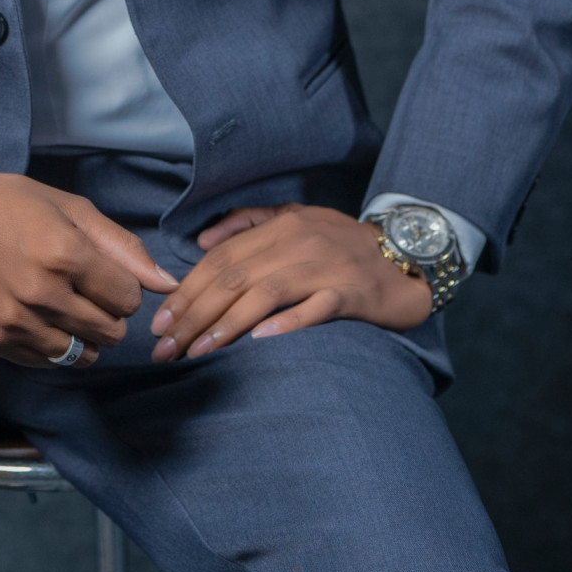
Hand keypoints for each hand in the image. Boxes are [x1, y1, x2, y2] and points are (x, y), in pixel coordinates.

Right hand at [0, 155, 175, 367]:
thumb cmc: (8, 202)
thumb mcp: (69, 207)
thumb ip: (122, 247)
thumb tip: (167, 284)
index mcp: (65, 252)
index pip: (128, 298)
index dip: (124, 287)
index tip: (105, 273)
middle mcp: (41, 292)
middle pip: (111, 331)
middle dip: (109, 313)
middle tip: (85, 289)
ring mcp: (15, 321)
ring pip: (83, 354)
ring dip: (85, 335)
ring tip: (65, 305)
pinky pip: (48, 362)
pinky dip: (55, 345)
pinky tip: (41, 316)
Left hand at [149, 202, 432, 361]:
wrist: (410, 257)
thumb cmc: (346, 244)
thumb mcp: (297, 220)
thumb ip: (248, 223)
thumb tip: (202, 242)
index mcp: (282, 226)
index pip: (221, 259)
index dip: (187, 289)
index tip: (162, 320)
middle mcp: (299, 243)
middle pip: (234, 278)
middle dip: (194, 313)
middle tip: (166, 347)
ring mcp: (326, 268)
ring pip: (265, 293)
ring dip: (226, 325)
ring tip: (197, 352)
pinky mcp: (353, 294)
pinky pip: (315, 309)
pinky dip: (287, 324)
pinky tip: (259, 341)